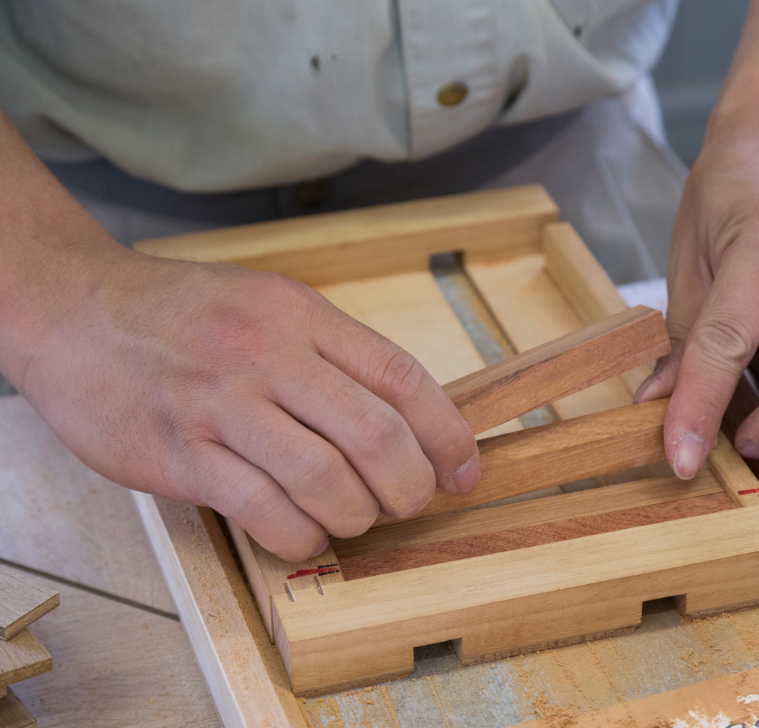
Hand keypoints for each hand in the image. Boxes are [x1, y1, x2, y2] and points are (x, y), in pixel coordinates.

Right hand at [13, 237, 480, 560]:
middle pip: (376, 437)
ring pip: (326, 482)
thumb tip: (406, 417)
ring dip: (358, 516)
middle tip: (410, 503)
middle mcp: (268, 356)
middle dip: (411, 487)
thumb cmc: (181, 313)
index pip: (402, 378)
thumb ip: (333, 353)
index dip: (448, 433)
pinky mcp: (182, 455)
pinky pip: (266, 513)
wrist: (72, 310)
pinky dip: (302, 537)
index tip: (464, 469)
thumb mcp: (269, 303)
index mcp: (301, 316)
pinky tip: (304, 533)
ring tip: (355, 517)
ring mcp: (223, 406)